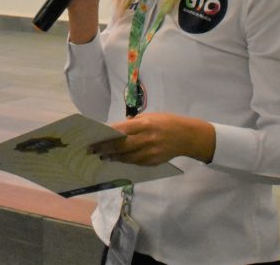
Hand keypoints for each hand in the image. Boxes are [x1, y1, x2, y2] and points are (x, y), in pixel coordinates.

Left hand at [89, 113, 215, 165]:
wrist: (187, 136)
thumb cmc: (166, 122)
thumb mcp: (150, 117)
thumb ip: (133, 124)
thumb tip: (114, 131)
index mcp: (145, 124)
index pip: (121, 131)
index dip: (105, 137)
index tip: (93, 139)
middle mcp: (147, 139)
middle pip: (121, 147)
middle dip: (104, 149)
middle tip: (92, 151)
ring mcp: (151, 152)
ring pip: (126, 157)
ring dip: (112, 157)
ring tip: (102, 156)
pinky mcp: (154, 162)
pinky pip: (135, 162)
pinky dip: (124, 161)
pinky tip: (116, 159)